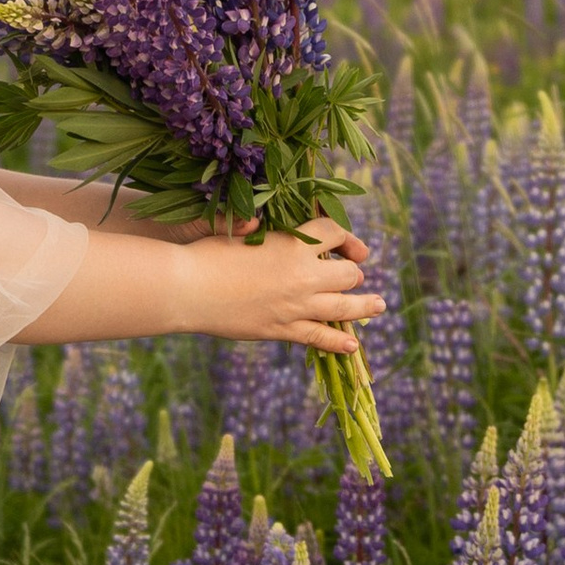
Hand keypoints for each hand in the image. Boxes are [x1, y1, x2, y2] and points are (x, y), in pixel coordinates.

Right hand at [201, 220, 381, 357]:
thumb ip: (257, 223)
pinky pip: (320, 337)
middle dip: (354, 272)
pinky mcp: (282, 330)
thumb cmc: (205, 253)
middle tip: (355, 275)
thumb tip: (263, 219)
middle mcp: (302, 275)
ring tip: (378, 306)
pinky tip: (352, 345)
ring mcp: (295, 306)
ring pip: (343, 307)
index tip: (350, 245)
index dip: (347, 236)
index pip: (334, 233)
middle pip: (347, 273)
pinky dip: (339, 342)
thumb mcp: (236, 228)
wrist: (187, 289)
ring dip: (365, 306)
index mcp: (293, 243)